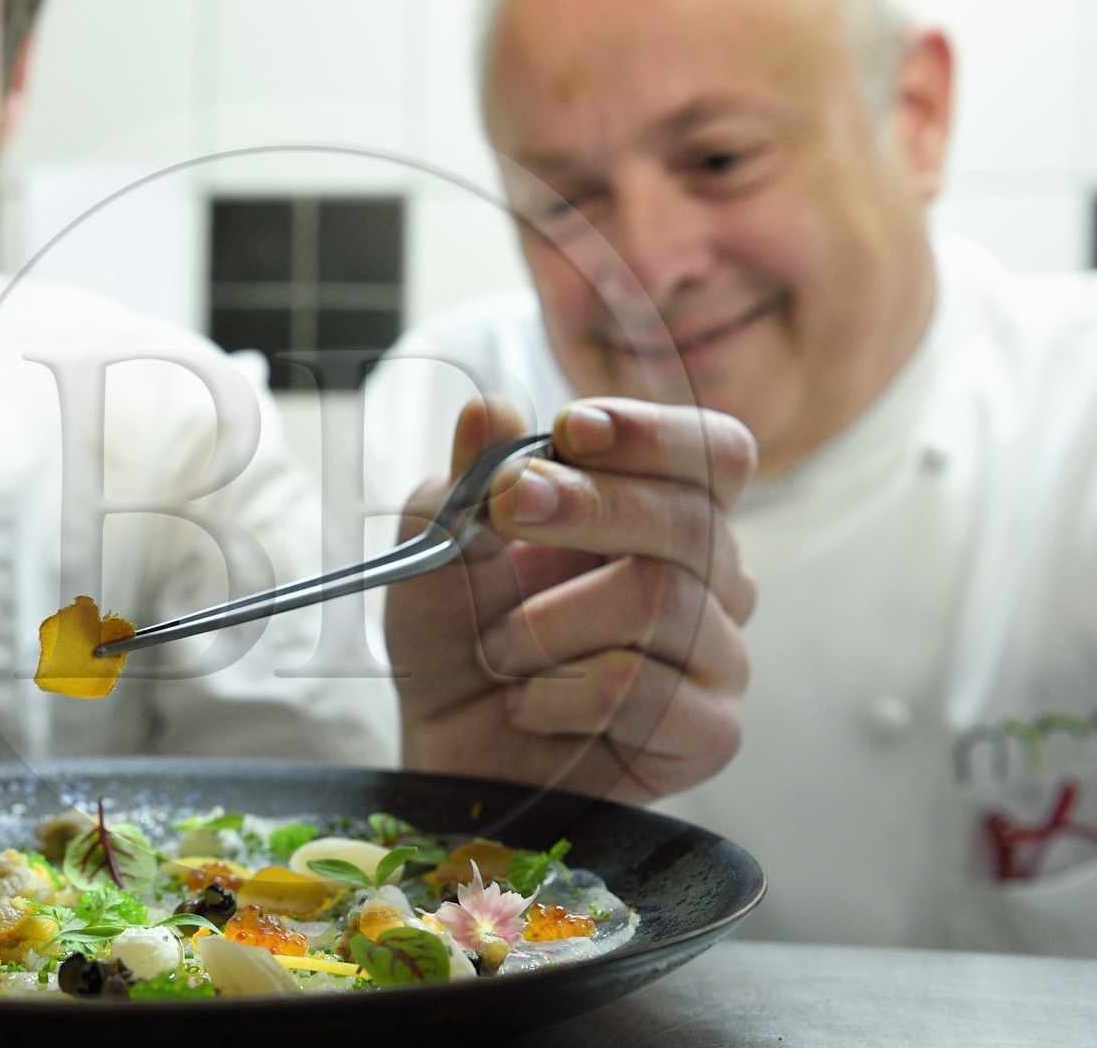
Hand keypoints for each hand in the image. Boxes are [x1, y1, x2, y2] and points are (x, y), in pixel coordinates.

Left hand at [385, 396, 757, 802]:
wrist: (445, 746)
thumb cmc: (458, 635)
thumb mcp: (439, 545)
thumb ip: (466, 480)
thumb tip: (489, 412)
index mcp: (665, 513)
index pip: (714, 451)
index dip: (652, 435)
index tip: (572, 430)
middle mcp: (711, 578)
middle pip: (692, 519)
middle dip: (587, 507)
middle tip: (505, 510)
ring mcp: (718, 657)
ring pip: (659, 601)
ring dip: (546, 622)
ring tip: (498, 650)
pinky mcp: (708, 733)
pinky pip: (641, 688)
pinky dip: (560, 693)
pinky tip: (528, 705)